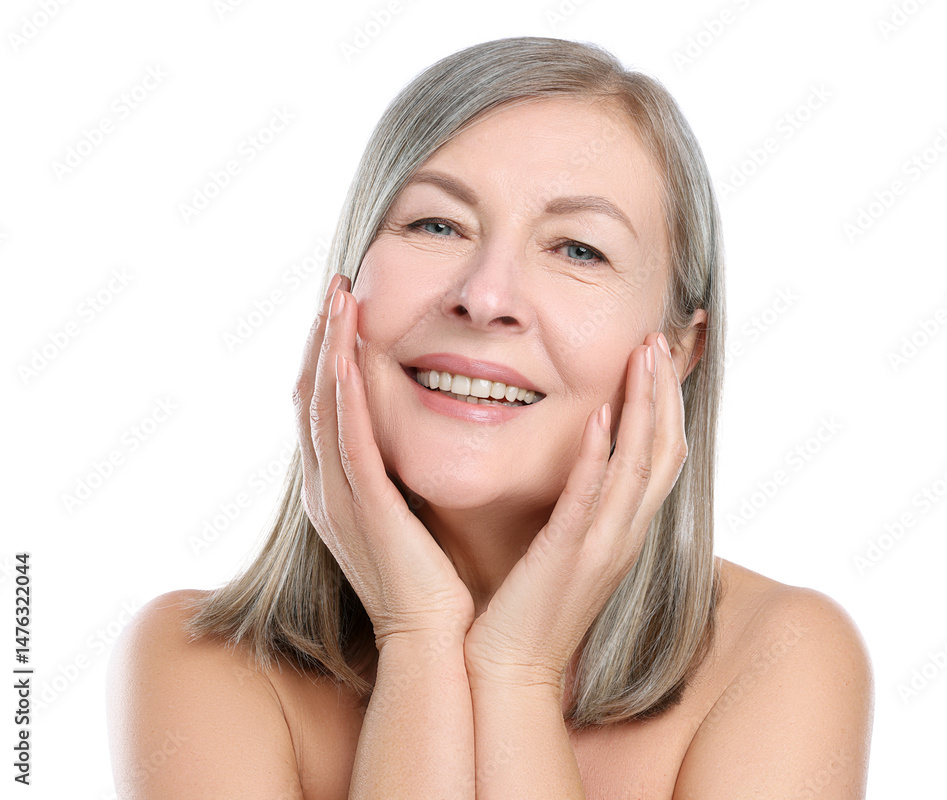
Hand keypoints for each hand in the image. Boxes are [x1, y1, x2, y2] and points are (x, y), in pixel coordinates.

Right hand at [293, 274, 475, 650]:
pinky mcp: (362, 507)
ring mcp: (337, 499)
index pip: (324, 409)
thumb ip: (398, 481)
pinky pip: (348, 437)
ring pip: (324, 407)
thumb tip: (408, 449)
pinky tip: (350, 352)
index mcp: (336, 492)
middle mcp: (324, 490)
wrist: (433, 643)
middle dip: (320, 341)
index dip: (328, 358)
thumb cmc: (430, 586)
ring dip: (328, 350)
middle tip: (335, 291)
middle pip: (312, 398)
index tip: (344, 314)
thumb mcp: (407, 522)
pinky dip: (345, 392)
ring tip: (340, 300)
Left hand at [463, 331, 687, 689]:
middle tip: (660, 339)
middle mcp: (625, 534)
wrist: (511, 670)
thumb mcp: (565, 548)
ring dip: (646, 409)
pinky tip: (601, 418)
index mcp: (624, 530)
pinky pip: (593, 501)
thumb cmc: (529, 606)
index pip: (663, 455)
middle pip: (667, 451)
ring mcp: (603, 547)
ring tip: (643, 356)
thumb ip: (578, 504)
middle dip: (666, 392)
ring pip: (642, 467)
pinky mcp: (570, 558)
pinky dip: (602, 458)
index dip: (668, 404)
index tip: (659, 354)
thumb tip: (580, 458)